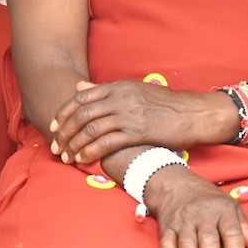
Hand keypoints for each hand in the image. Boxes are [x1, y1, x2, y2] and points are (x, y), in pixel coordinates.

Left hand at [51, 80, 234, 164]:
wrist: (193, 113)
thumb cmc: (165, 104)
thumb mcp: (134, 90)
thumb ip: (105, 90)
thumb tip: (79, 87)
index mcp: (118, 86)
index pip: (81, 98)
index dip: (63, 113)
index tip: (54, 126)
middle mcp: (120, 98)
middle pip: (82, 115)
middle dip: (64, 132)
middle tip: (56, 146)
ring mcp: (128, 114)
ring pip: (91, 130)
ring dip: (74, 145)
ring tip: (66, 157)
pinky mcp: (137, 132)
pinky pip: (106, 143)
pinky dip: (90, 152)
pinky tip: (83, 160)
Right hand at [145, 162, 247, 247]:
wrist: (177, 185)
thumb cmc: (211, 202)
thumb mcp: (231, 208)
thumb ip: (244, 229)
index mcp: (223, 211)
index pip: (231, 232)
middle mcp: (202, 216)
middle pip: (207, 242)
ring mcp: (183, 222)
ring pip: (186, 246)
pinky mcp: (167, 228)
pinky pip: (167, 246)